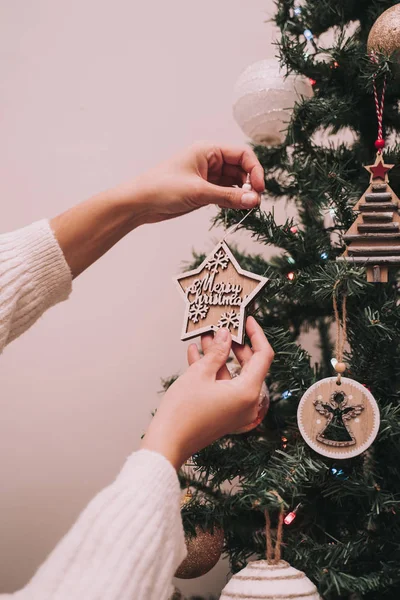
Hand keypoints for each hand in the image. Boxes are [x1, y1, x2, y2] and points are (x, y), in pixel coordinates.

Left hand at [113, 142, 264, 225]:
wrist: (139, 203)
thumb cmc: (162, 189)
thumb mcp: (199, 192)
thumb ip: (228, 197)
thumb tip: (254, 200)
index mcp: (208, 150)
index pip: (242, 155)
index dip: (255, 170)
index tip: (259, 189)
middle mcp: (209, 161)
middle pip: (241, 169)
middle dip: (250, 184)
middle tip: (254, 203)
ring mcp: (207, 176)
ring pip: (234, 183)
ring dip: (241, 194)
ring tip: (244, 208)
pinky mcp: (202, 191)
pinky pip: (224, 193)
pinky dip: (231, 200)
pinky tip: (233, 209)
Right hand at [140, 317, 273, 469]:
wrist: (167, 443)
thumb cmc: (182, 412)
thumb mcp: (200, 373)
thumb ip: (218, 352)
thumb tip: (226, 335)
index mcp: (248, 392)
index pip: (263, 356)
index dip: (256, 335)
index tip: (247, 321)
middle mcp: (248, 403)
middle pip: (249, 365)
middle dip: (234, 345)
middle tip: (223, 327)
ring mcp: (236, 410)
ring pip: (233, 375)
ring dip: (220, 356)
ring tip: (206, 337)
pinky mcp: (225, 413)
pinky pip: (224, 386)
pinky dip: (214, 371)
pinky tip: (197, 355)